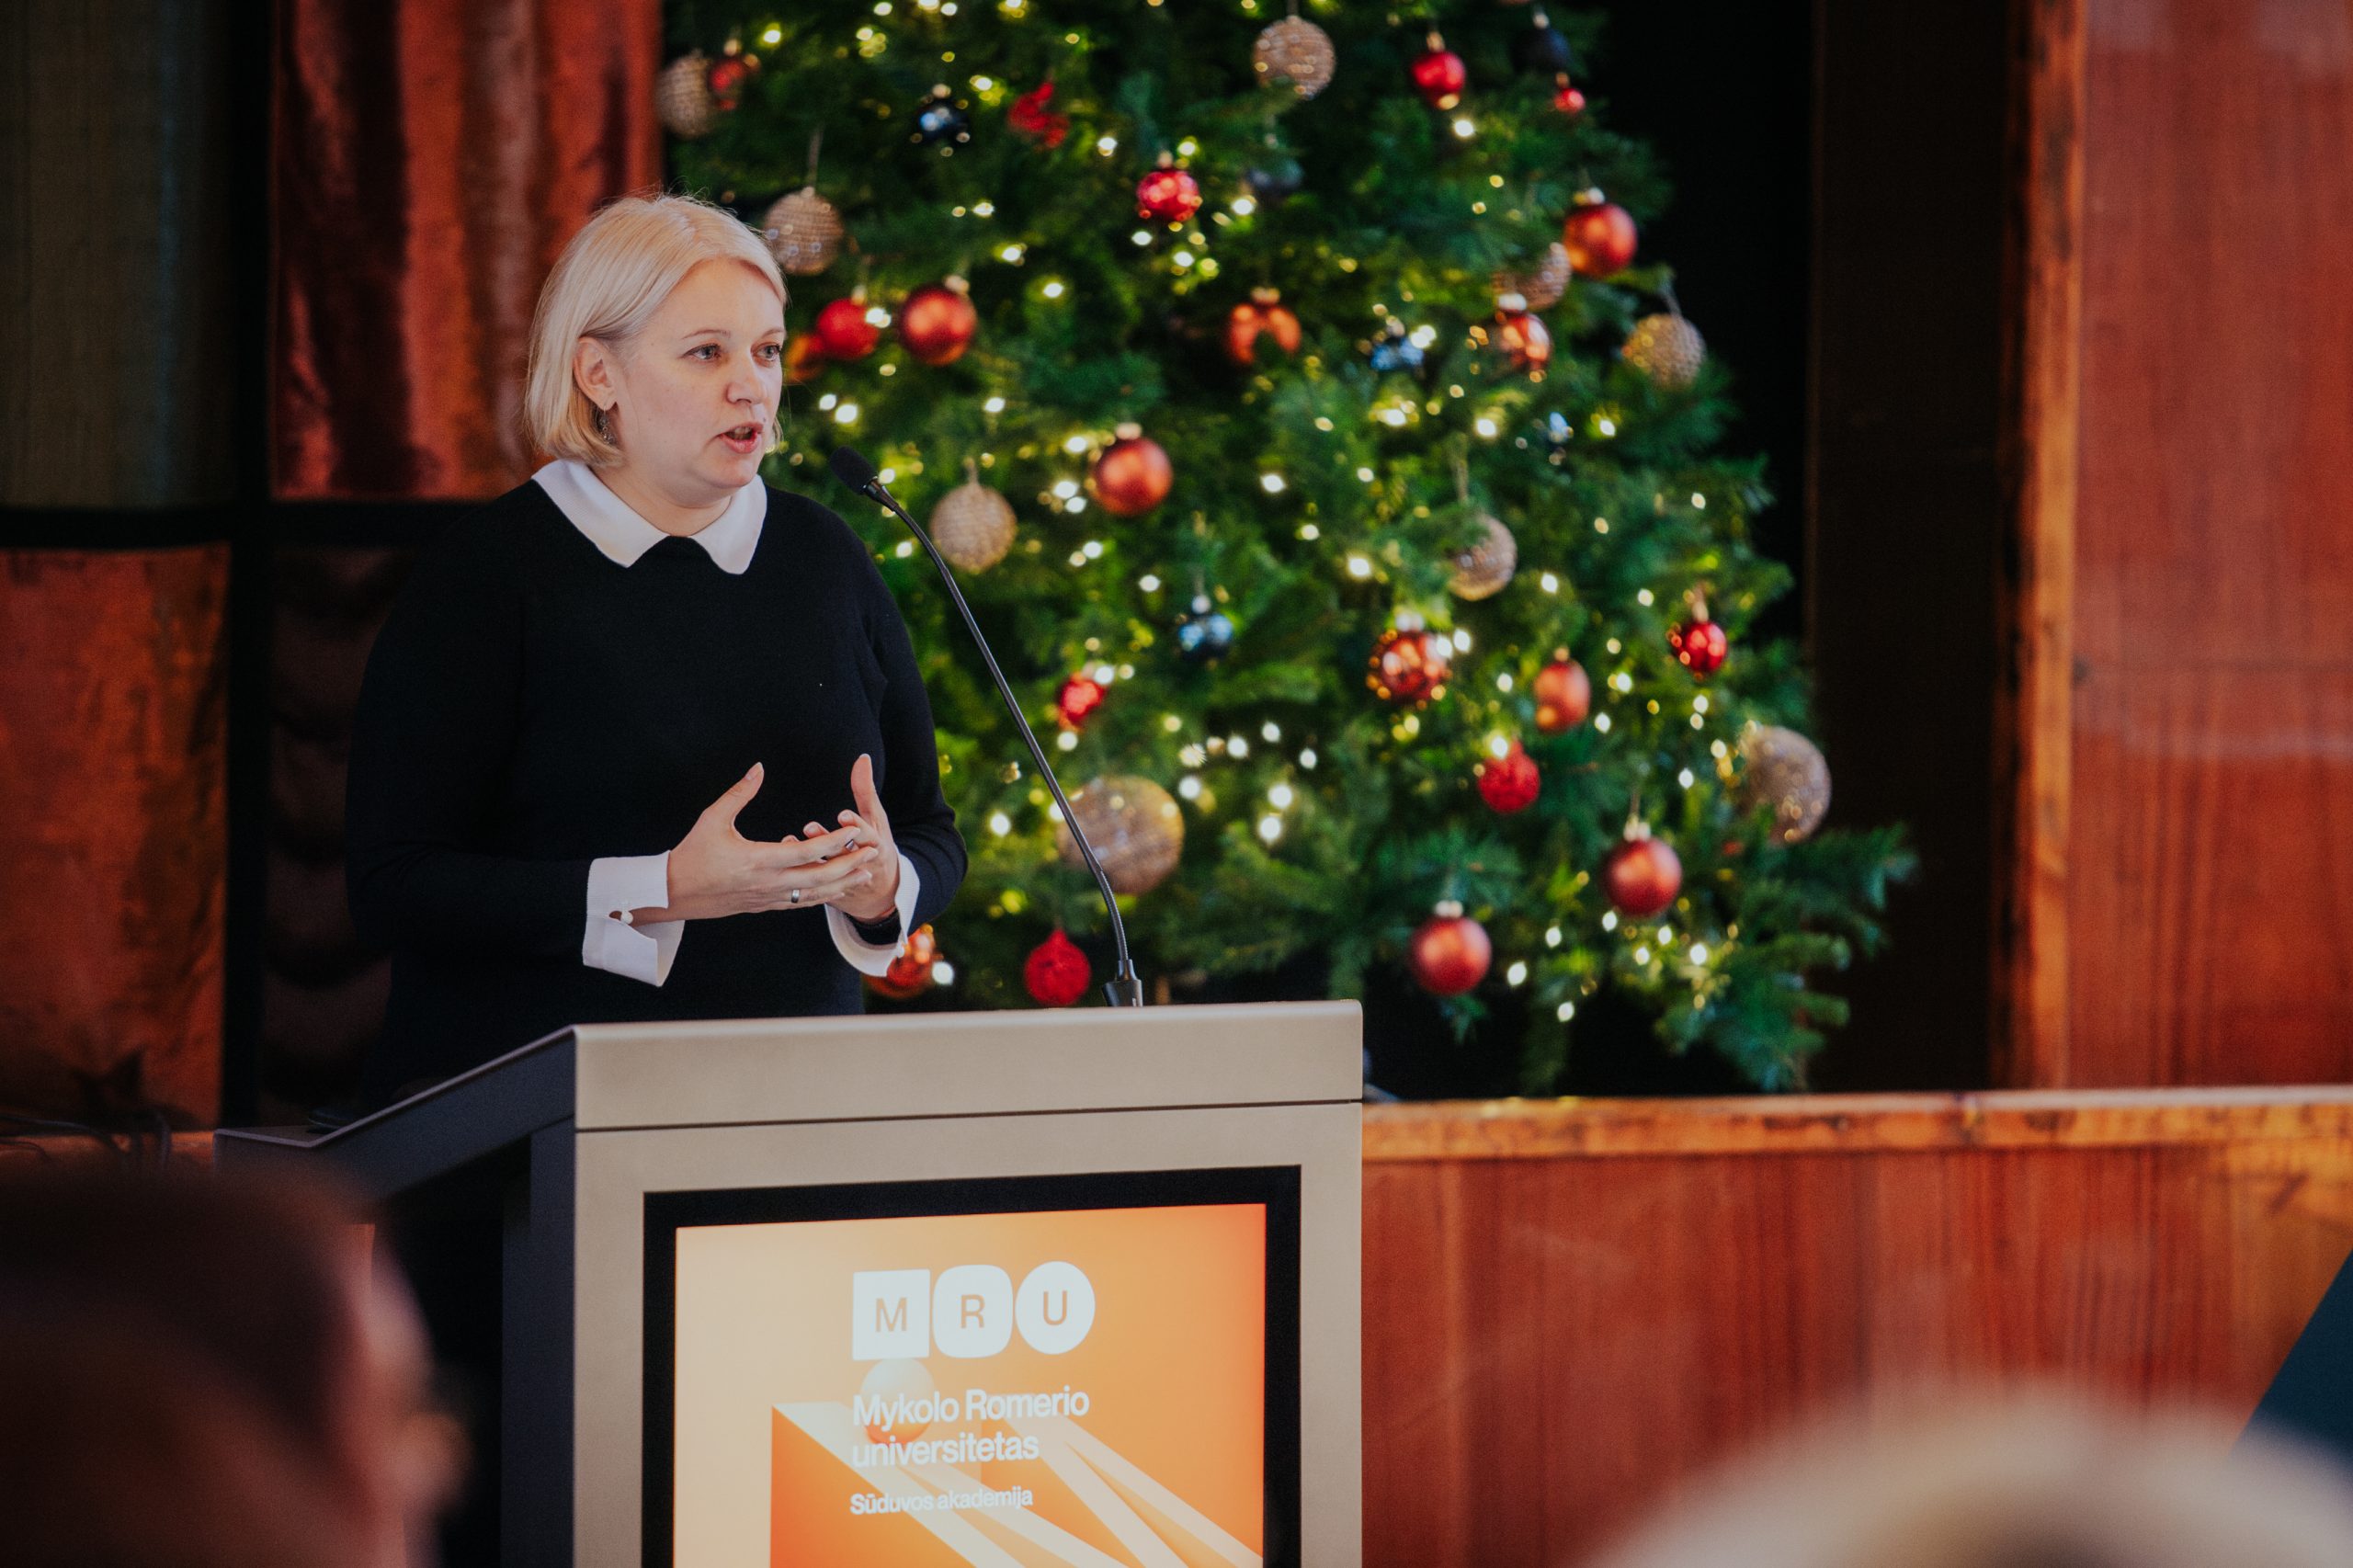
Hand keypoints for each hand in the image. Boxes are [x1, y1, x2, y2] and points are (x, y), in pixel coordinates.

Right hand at [641, 762, 881, 921]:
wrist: (673, 894)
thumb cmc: (692, 853)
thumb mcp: (713, 818)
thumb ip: (739, 793)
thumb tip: (759, 767)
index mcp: (758, 860)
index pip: (807, 852)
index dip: (834, 841)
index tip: (854, 830)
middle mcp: (768, 883)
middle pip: (820, 877)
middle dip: (850, 864)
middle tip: (873, 850)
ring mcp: (768, 898)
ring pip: (814, 895)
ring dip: (843, 883)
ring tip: (866, 872)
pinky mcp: (765, 906)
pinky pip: (800, 903)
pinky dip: (822, 895)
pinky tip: (836, 887)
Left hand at [803, 753, 900, 924]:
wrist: (881, 888)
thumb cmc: (876, 842)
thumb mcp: (876, 817)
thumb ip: (866, 789)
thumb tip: (862, 758)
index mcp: (876, 844)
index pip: (869, 836)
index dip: (857, 825)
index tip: (843, 815)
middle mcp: (862, 865)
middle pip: (846, 856)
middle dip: (828, 843)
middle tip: (809, 826)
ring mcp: (847, 882)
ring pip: (828, 874)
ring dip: (810, 858)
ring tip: (790, 841)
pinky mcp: (831, 893)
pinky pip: (815, 885)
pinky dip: (801, 871)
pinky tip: (786, 853)